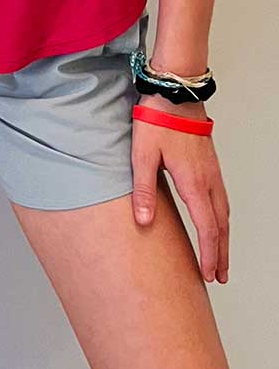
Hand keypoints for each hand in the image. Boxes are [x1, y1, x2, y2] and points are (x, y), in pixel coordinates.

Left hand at [132, 99, 228, 283]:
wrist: (175, 93)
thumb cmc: (157, 121)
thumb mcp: (142, 156)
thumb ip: (143, 190)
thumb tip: (143, 221)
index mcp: (193, 182)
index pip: (207, 228)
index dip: (209, 254)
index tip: (209, 273)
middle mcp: (208, 180)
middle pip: (221, 226)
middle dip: (221, 253)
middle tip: (220, 275)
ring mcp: (213, 172)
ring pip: (225, 213)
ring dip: (224, 237)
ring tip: (221, 256)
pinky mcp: (211, 165)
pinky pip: (222, 199)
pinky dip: (223, 219)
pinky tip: (217, 222)